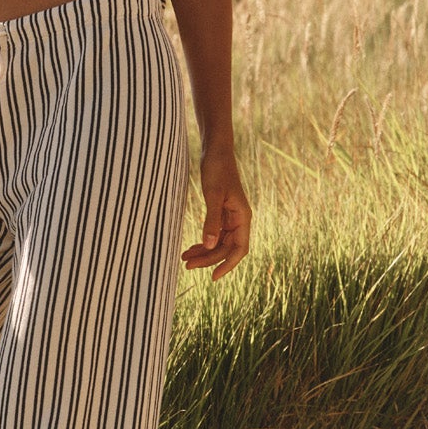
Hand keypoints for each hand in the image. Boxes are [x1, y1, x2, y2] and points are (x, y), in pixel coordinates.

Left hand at [181, 149, 250, 280]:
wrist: (216, 151)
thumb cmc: (217, 169)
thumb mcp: (213, 195)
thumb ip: (212, 221)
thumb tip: (209, 246)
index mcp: (243, 217)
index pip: (240, 249)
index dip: (228, 265)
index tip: (213, 277)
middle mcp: (239, 219)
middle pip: (226, 248)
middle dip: (208, 258)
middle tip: (186, 265)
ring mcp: (231, 217)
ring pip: (219, 242)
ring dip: (204, 252)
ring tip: (184, 258)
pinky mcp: (221, 212)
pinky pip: (214, 234)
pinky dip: (203, 241)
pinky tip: (191, 247)